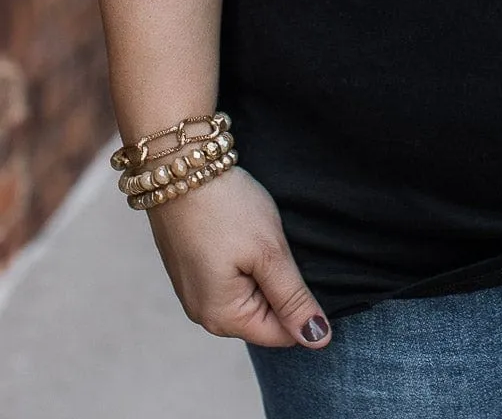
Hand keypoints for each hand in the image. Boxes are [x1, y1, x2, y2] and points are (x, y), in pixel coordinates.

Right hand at [147, 166, 331, 348]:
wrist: (180, 166)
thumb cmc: (225, 208)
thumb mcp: (269, 252)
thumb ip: (293, 298)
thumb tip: (318, 339)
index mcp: (221, 318)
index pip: (280, 334)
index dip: (301, 303)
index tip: (299, 265)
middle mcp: (202, 313)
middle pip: (263, 316)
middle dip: (279, 285)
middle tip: (275, 245)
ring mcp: (194, 291)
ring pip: (248, 294)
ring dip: (262, 270)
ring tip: (258, 237)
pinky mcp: (191, 269)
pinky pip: (230, 278)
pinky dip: (244, 260)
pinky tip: (243, 233)